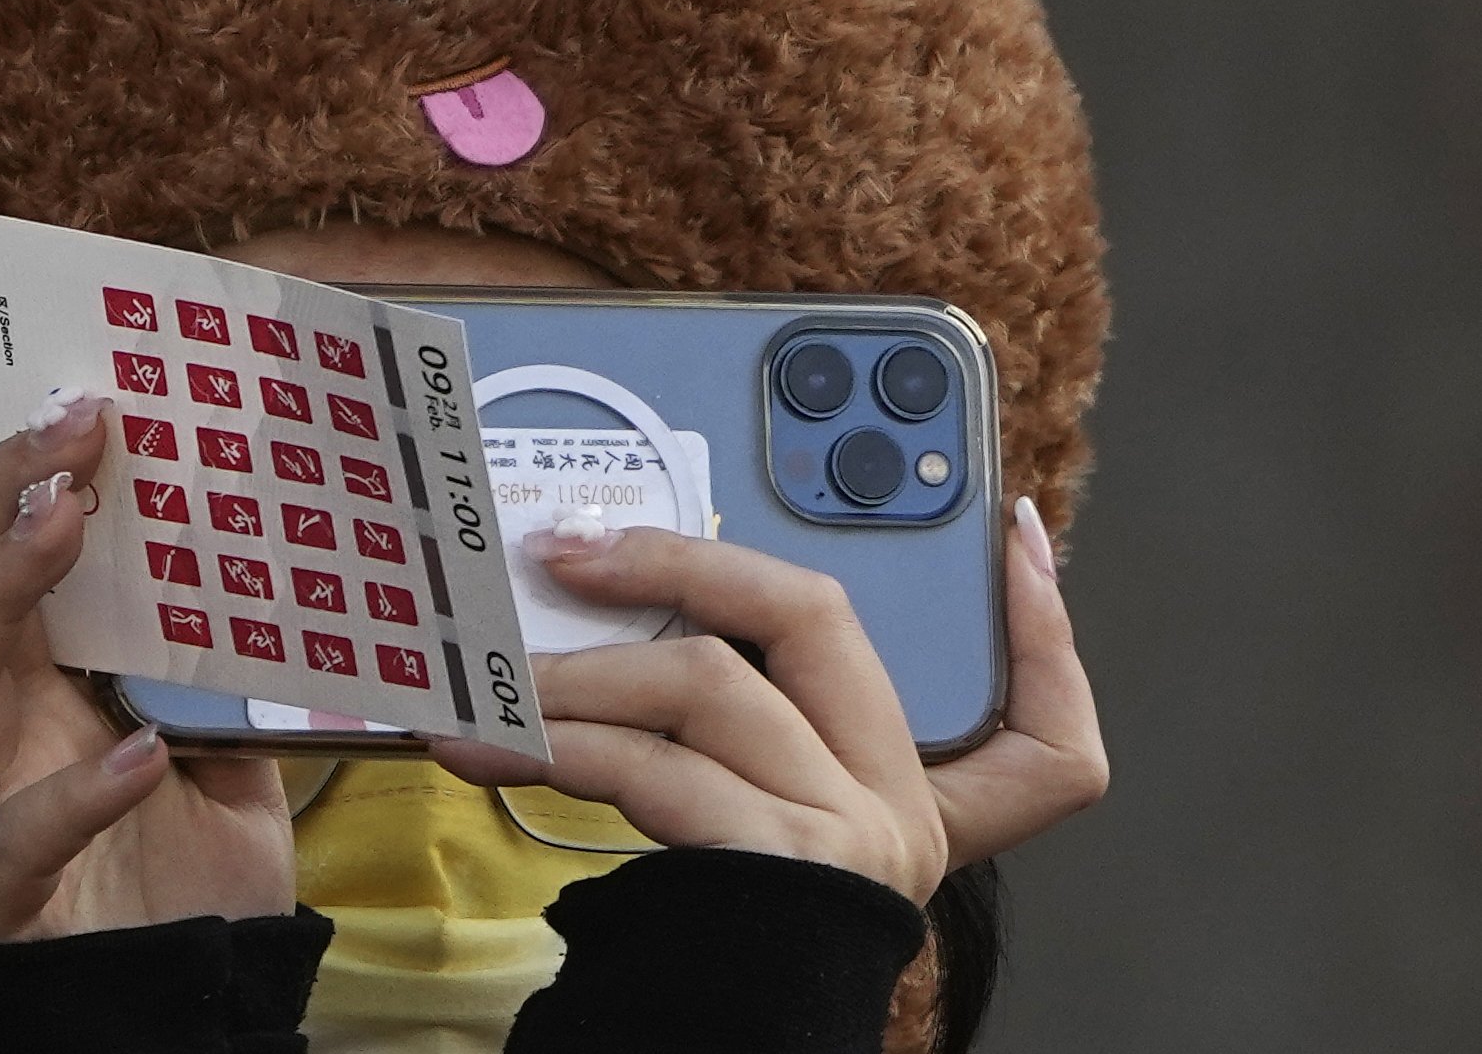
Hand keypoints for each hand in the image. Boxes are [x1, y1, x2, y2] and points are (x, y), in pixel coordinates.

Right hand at [0, 391, 295, 940]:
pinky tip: (138, 756)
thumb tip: (283, 580)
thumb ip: (229, 679)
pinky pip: (13, 841)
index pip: (2, 554)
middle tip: (72, 423)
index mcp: (40, 682)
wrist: (183, 1010)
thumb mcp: (230, 756)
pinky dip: (75, 794)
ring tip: (66, 520)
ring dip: (1, 586)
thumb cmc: (189, 882)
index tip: (95, 402)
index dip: (26, 473)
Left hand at [433, 501, 1106, 901]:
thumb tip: (624, 608)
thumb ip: (743, 736)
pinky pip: (652, 765)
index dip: (1050, 632)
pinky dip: (559, 743)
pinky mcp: (774, 864)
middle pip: (817, 621)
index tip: (1019, 533)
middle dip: (679, 561)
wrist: (690, 1053)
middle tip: (571, 552)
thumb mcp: (751, 834)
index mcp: (916, 815)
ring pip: (703, 682)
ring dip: (572, 673)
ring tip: (487, 679)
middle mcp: (899, 826)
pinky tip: (492, 743)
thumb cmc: (702, 948)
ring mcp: (846, 844)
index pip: (1048, 740)